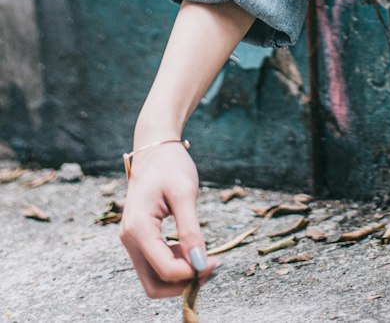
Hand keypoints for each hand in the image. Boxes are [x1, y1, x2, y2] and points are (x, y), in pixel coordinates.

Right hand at [120, 142, 217, 297]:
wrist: (155, 148)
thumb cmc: (170, 164)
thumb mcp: (184, 192)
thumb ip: (190, 229)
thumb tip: (199, 263)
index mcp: (138, 228)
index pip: (164, 269)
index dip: (191, 273)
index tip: (216, 262)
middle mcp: (130, 239)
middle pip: (154, 284)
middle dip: (182, 283)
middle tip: (210, 267)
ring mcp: (132, 240)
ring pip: (153, 278)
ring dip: (179, 276)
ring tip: (205, 259)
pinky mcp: (139, 238)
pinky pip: (154, 264)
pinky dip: (174, 265)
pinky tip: (192, 250)